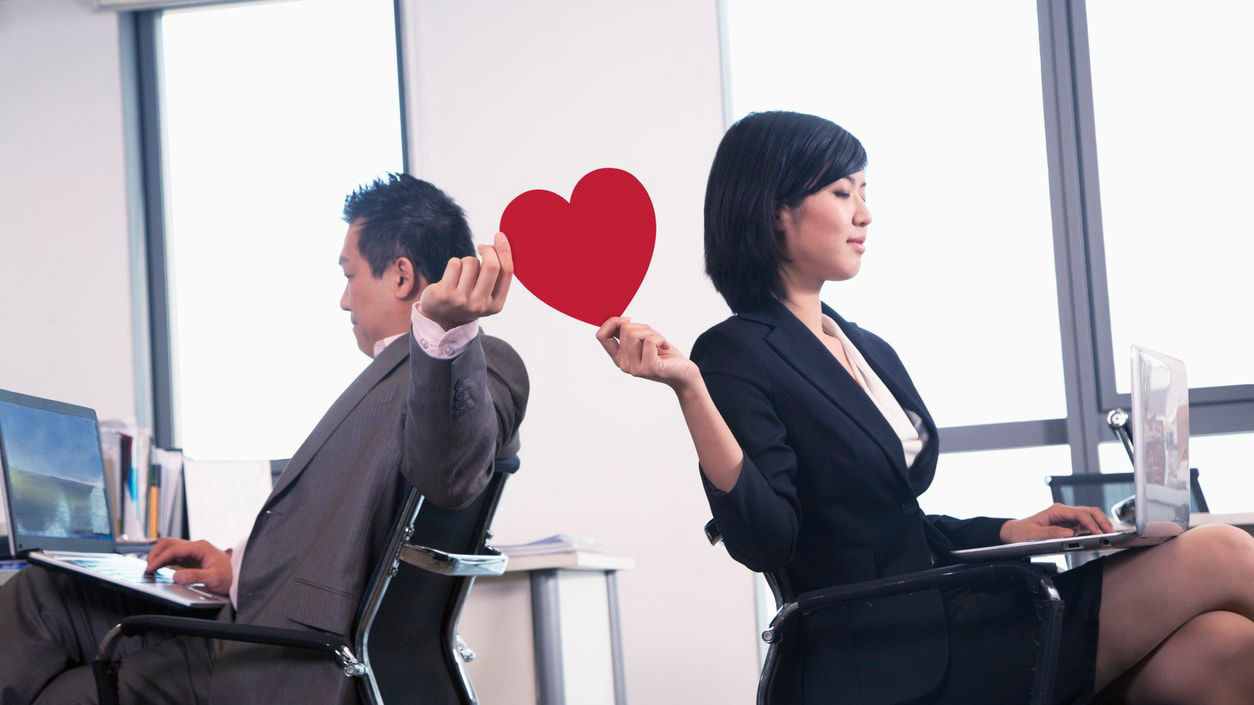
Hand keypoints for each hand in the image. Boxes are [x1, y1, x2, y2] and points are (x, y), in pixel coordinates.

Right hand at [144, 538, 232, 594]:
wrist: (240, 577)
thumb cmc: (230, 576)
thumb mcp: (214, 578)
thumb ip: (195, 576)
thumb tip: (176, 576)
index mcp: (200, 547)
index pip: (174, 549)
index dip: (160, 558)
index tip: (150, 569)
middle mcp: (195, 547)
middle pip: (169, 543)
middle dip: (155, 553)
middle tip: (147, 568)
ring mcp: (193, 552)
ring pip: (170, 548)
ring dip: (158, 556)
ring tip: (149, 569)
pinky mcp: (192, 559)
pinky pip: (173, 556)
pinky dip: (163, 560)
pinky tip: (158, 568)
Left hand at [419, 232, 513, 329]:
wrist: (441, 317)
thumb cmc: (469, 298)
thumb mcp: (487, 294)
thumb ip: (497, 275)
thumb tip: (501, 243)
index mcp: (496, 305)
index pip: (506, 272)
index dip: (504, 250)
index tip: (499, 236)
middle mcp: (480, 305)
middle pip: (491, 265)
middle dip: (488, 250)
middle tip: (482, 247)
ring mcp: (461, 301)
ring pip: (471, 262)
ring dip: (467, 261)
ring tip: (462, 273)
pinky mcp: (444, 294)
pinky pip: (455, 263)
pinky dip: (454, 264)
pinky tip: (451, 276)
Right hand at [596, 316, 699, 390]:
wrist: (683, 372)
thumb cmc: (663, 354)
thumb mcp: (643, 339)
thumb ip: (629, 332)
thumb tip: (620, 320)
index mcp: (618, 357)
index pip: (601, 336)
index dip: (612, 322)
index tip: (627, 320)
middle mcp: (623, 365)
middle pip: (625, 330)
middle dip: (643, 327)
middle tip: (654, 338)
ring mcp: (635, 368)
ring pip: (635, 334)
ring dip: (652, 333)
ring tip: (660, 343)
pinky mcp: (649, 368)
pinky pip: (650, 340)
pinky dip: (661, 339)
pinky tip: (666, 347)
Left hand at [999, 503, 1113, 542]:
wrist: (1014, 533)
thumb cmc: (1021, 532)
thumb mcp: (1033, 534)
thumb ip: (1050, 533)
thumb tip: (1069, 533)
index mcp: (1056, 511)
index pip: (1079, 514)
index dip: (1090, 523)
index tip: (1098, 533)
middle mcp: (1063, 512)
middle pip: (1088, 512)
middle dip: (1101, 521)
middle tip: (1111, 533)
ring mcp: (1067, 518)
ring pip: (1089, 517)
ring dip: (1100, 524)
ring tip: (1110, 535)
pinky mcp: (1069, 525)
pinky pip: (1085, 525)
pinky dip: (1094, 529)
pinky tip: (1100, 537)